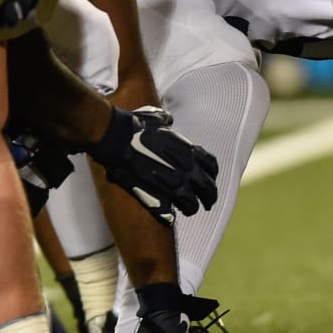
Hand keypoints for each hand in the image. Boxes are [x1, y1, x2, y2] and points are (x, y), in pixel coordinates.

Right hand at [85, 106, 218, 225]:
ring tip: (188, 209)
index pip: (211, 166)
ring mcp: (176, 183)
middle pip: (209, 189)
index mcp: (189, 151)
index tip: (209, 179)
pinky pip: (174, 210)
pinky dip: (173, 213)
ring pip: (193, 203)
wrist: (120, 139)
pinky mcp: (161, 194)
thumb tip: (167, 119)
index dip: (211, 175)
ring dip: (191, 207)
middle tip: (207, 203)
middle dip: (209, 197)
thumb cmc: (136, 127)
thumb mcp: (157, 119)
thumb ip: (165, 122)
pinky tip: (171, 214)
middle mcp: (188, 168)